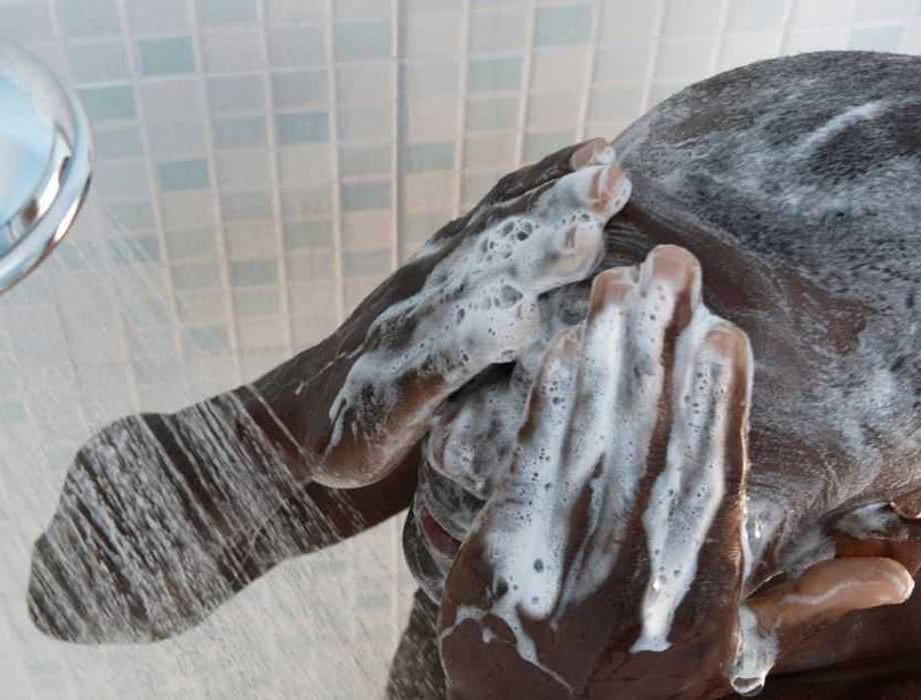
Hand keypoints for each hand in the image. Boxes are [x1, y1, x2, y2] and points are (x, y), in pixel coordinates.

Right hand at [274, 139, 631, 487]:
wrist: (308, 425)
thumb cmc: (404, 368)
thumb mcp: (455, 312)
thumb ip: (507, 276)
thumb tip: (585, 235)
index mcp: (448, 266)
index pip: (501, 211)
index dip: (549, 179)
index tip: (607, 153)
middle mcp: (427, 287)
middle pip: (498, 239)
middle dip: (556, 206)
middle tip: (612, 180)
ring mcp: (406, 335)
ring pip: (473, 291)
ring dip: (529, 263)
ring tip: (582, 238)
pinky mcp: (391, 393)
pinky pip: (434, 363)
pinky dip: (472, 342)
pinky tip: (514, 325)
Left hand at [438, 246, 918, 699]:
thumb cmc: (652, 677)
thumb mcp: (737, 652)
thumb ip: (809, 602)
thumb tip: (898, 577)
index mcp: (702, 578)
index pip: (716, 476)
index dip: (719, 402)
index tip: (724, 333)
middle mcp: (637, 556)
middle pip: (651, 433)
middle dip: (658, 342)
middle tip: (669, 262)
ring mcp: (567, 546)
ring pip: (590, 432)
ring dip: (601, 350)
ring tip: (613, 281)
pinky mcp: (505, 543)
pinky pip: (528, 459)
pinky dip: (543, 402)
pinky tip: (555, 346)